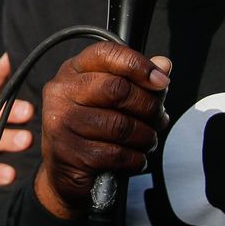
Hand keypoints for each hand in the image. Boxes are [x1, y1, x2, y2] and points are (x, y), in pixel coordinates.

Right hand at [36, 42, 170, 219]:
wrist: (64, 171)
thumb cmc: (90, 130)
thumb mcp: (111, 99)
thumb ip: (138, 80)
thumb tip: (163, 65)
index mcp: (73, 71)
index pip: (106, 54)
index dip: (138, 65)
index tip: (161, 81)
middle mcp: (61, 92)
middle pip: (118, 89)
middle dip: (148, 107)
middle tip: (158, 119)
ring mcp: (61, 122)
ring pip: (120, 125)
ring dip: (145, 137)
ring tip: (148, 141)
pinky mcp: (68, 152)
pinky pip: (116, 153)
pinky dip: (135, 159)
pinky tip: (135, 158)